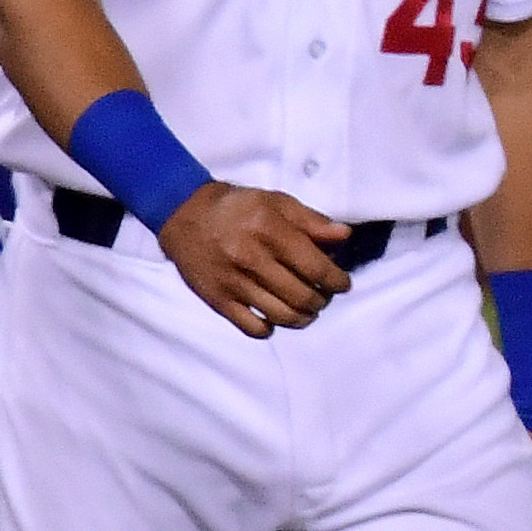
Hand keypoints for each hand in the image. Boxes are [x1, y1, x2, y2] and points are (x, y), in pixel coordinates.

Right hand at [156, 183, 351, 337]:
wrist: (186, 215)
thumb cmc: (239, 207)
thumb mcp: (277, 201)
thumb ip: (313, 220)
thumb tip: (345, 236)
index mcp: (270, 231)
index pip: (316, 268)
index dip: (337, 281)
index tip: (342, 283)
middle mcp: (252, 259)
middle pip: (302, 296)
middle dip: (321, 300)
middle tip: (324, 295)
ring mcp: (233, 283)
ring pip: (281, 315)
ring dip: (303, 317)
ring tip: (308, 309)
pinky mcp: (218, 299)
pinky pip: (251, 327)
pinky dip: (270, 328)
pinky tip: (276, 318)